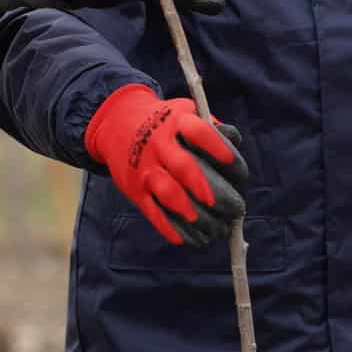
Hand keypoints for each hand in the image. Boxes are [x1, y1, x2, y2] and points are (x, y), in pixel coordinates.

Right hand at [84, 83, 248, 245]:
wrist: (115, 123)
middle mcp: (159, 143)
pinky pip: (152, 211)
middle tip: (233, 208)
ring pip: (168, 193)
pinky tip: (189, 239)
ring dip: (192, 213)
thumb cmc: (164, 123)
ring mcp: (145, 167)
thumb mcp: (185, 112)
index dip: (218, 149)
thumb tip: (235, 146)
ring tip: (213, 229)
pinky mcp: (135, 188)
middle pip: (184, 166)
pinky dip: (170, 228)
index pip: (199, 132)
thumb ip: (213, 128)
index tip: (236, 168)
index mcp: (176, 122)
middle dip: (209, 190)